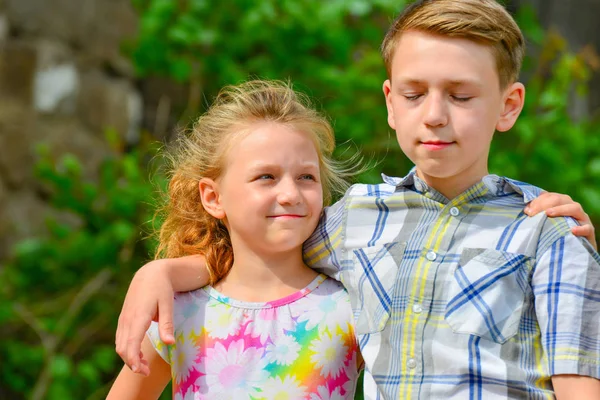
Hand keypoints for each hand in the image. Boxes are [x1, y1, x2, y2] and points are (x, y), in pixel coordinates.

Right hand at [115, 260, 174, 375]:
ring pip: (120, 345)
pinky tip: (139, 355)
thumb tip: (170, 343)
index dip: (134, 360)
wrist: (150, 274)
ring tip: (145, 366)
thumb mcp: (168, 304)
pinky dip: (127, 350)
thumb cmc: (161, 289)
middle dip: (132, 363)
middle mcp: (127, 319)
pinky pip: (121, 339)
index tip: (142, 371)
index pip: (131, 343)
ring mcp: (123, 319)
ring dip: (129, 358)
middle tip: (147, 372)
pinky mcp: (124, 320)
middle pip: (123, 348)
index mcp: (138, 316)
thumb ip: (167, 324)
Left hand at [525, 192, 596, 249]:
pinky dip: (580, 229)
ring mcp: (582, 219)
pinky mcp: (589, 232)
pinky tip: (572, 231)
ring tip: (548, 214)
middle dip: (544, 204)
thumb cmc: (555, 235)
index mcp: (562, 204)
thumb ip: (538, 214)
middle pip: (561, 199)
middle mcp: (572, 208)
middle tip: (532, 213)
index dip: (538, 201)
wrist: (572, 252)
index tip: (527, 211)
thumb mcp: (545, 223)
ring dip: (561, 210)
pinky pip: (587, 228)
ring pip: (575, 208)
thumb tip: (527, 209)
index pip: (550, 196)